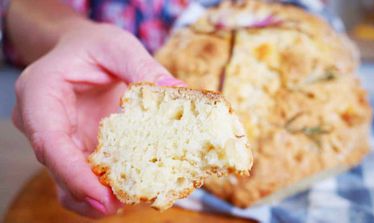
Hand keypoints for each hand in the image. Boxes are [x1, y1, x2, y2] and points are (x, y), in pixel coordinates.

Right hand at [12, 21, 183, 217]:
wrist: (80, 49)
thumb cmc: (93, 45)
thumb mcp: (118, 46)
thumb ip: (143, 67)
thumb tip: (176, 90)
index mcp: (41, 94)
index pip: (50, 142)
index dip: (74, 175)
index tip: (103, 199)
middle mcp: (42, 122)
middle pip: (58, 169)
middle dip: (89, 194)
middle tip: (125, 206)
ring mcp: (58, 138)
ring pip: (68, 180)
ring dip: (97, 196)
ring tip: (133, 200)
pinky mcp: (76, 146)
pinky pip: (84, 174)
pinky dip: (104, 185)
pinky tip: (131, 187)